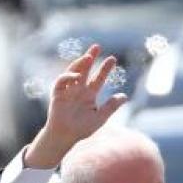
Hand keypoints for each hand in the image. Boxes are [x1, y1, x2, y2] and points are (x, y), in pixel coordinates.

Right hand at [26, 44, 128, 167]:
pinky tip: (76, 76)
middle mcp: (79, 89)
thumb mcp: (101, 117)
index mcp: (90, 94)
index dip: (105, 69)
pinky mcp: (57, 94)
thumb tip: (125, 96)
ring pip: (73, 72)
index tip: (113, 59)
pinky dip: (67, 77)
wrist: (67, 136)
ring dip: (79, 64)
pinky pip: (61, 82)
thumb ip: (111, 106)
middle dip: (90, 58)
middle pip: (85, 70)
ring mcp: (68, 90)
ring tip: (88, 57)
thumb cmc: (83, 128)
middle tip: (97, 46)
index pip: (99, 78)